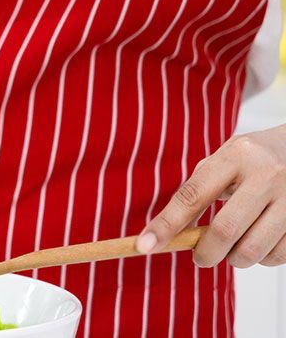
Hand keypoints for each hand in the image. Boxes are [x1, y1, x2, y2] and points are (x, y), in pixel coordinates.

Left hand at [140, 125, 285, 267]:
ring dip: (233, 259)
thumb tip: (169, 231)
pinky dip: (260, 259)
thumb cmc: (253, 159)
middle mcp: (266, 175)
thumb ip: (199, 188)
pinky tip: (257, 243)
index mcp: (236, 156)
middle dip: (204, 253)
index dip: (166, 224)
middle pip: (225, 230)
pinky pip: (277, 256)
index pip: (192, 195)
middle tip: (200, 256)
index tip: (144, 245)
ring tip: (231, 249)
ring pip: (252, 250)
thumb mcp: (225, 159)